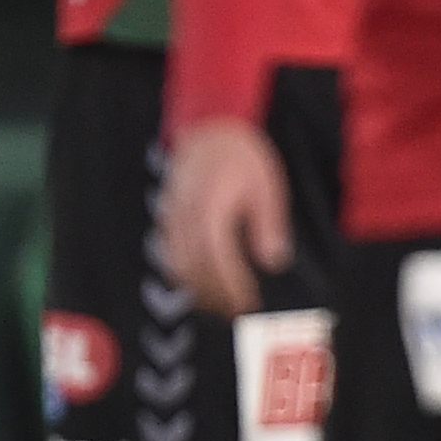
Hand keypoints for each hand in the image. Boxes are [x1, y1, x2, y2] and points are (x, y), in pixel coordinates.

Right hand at [159, 120, 291, 318]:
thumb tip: (272, 262)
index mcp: (212, 206)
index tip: (248, 302)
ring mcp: (172, 216)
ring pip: (178, 262)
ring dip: (199, 289)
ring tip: (221, 306)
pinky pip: (170, 253)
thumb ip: (268, 225)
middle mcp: (186, 214)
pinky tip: (202, 285)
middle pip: (195, 265)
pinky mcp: (168, 217)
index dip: (231, 284)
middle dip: (216, 294)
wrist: (209, 127)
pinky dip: (184, 274)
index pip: (217, 256)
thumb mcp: (267, 187)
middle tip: (238, 312)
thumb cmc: (242, 156)